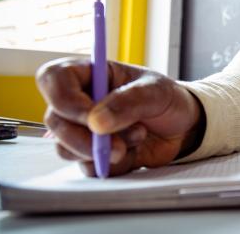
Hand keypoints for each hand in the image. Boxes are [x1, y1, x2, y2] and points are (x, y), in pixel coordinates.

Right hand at [36, 57, 203, 176]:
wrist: (185, 127)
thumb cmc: (168, 99)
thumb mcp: (156, 91)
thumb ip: (128, 102)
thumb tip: (95, 122)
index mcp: (91, 74)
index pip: (54, 78)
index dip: (64, 98)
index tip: (89, 117)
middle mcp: (81, 101)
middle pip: (55, 120)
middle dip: (85, 137)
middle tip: (118, 145)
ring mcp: (83, 129)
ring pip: (66, 147)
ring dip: (102, 150)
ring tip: (138, 136)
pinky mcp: (92, 154)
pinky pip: (86, 167)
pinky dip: (112, 164)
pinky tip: (134, 151)